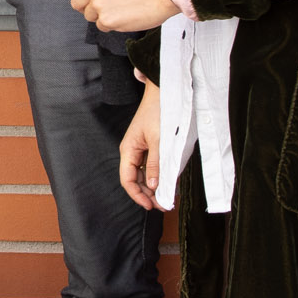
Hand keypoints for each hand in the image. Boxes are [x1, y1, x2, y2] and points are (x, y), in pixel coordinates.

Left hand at [65, 0, 175, 32]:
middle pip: (75, 3)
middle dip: (85, 7)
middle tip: (100, 7)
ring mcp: (98, 5)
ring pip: (89, 16)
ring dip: (100, 16)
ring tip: (118, 10)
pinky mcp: (106, 20)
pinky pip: (100, 27)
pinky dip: (110, 25)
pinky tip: (124, 17)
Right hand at [120, 82, 161, 210]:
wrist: (165, 91)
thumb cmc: (158, 111)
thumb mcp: (159, 140)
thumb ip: (156, 164)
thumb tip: (154, 186)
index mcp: (129, 150)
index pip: (127, 180)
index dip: (137, 195)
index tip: (151, 206)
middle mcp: (133, 151)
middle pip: (136, 180)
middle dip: (148, 194)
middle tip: (164, 205)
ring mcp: (142, 149)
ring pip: (146, 175)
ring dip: (155, 187)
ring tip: (168, 197)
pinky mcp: (152, 146)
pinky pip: (153, 166)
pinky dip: (161, 176)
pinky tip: (170, 183)